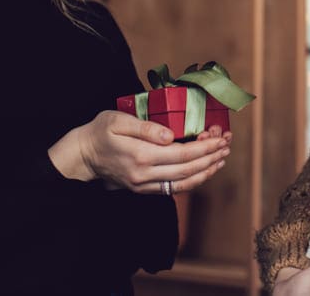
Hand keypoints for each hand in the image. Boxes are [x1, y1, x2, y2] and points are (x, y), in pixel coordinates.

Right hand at [48, 111, 230, 193]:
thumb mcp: (118, 120)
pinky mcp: (143, 189)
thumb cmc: (99, 131)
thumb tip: (170, 135)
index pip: (182, 154)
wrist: (82, 156)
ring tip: (222, 157)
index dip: (204, 147)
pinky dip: (193, 181)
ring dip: (206, 171)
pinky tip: (204, 170)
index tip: (220, 138)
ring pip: (183, 183)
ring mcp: (144, 185)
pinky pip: (174, 189)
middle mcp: (144, 174)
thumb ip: (145, 128)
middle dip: (211, 157)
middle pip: (187, 170)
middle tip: (227, 145)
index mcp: (140, 155)